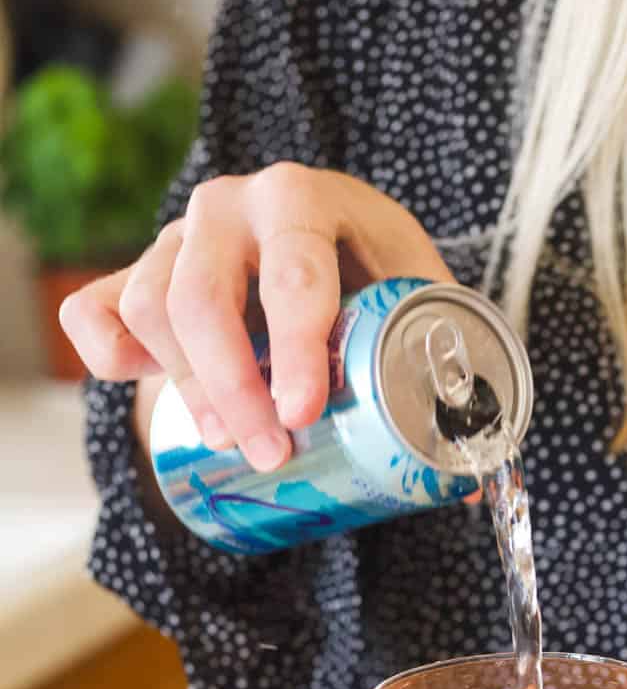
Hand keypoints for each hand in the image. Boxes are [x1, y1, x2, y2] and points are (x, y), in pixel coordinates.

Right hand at [59, 166, 452, 469]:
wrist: (331, 233)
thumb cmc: (376, 271)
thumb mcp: (419, 301)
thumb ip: (447, 378)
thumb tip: (470, 489)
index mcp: (307, 199)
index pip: (293, 271)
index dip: (295, 347)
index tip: (304, 414)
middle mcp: (230, 205)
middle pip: (201, 298)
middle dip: (233, 390)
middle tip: (270, 453)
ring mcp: (176, 236)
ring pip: (148, 308)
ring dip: (186, 386)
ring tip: (234, 439)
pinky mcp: (138, 270)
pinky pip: (94, 309)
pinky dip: (106, 354)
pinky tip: (142, 383)